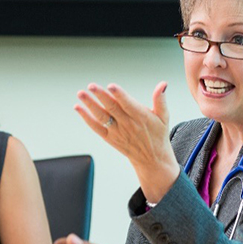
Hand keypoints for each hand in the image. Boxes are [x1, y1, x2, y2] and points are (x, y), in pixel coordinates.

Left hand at [74, 81, 179, 202]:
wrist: (152, 159)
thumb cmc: (157, 135)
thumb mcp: (164, 117)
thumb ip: (160, 100)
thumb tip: (162, 84)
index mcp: (141, 117)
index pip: (128, 104)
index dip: (119, 95)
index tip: (111, 86)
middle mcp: (127, 124)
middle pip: (112, 109)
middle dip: (101, 96)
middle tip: (91, 86)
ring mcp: (117, 132)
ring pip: (101, 117)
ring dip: (90, 105)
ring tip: (81, 94)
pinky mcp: (110, 138)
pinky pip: (96, 127)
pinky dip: (86, 118)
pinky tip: (78, 107)